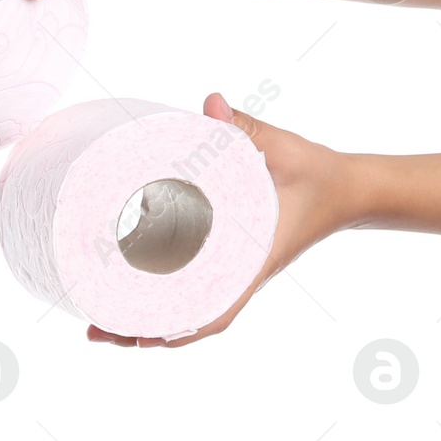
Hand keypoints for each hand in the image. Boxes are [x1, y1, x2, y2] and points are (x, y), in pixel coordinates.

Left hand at [87, 94, 360, 347]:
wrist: (347, 188)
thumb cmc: (317, 174)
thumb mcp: (285, 150)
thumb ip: (247, 128)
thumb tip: (211, 104)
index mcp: (254, 262)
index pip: (215, 312)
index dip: (174, 330)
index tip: (136, 336)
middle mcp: (240, 277)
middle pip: (186, 325)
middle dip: (139, 333)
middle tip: (93, 331)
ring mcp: (234, 275)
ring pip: (186, 317)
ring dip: (144, 327)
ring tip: (98, 328)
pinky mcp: (229, 265)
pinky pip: (192, 297)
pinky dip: (163, 310)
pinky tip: (129, 309)